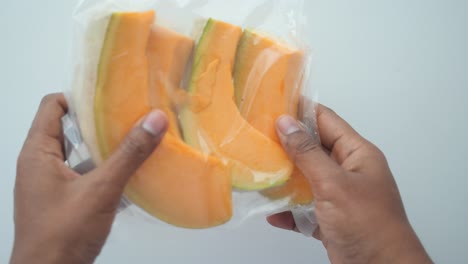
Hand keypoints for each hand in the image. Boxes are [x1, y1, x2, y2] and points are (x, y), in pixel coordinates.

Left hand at [11, 93, 167, 263]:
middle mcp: (41, 163)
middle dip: (100, 121)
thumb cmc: (64, 232)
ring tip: (138, 139)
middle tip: (132, 115)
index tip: (112, 94)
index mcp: (38, 152)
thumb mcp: (101, 189)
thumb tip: (156, 119)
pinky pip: (85, 175)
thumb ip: (129, 154)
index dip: (80, 95)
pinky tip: (132, 173)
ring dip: (106, 148)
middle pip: (69, 128)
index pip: (53, 105)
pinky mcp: (64, 201)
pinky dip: (106, 170)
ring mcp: (52, 184)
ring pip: (80, 153)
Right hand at [268, 105, 431, 262]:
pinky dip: (290, 211)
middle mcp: (348, 172)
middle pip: (313, 150)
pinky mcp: (331, 219)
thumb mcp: (333, 184)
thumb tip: (285, 123)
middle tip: (258, 137)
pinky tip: (274, 213)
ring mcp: (339, 196)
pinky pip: (305, 209)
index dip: (301, 110)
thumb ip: (307, 153)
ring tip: (261, 173)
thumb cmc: (367, 225)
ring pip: (306, 179)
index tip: (275, 104)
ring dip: (285, 179)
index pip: (327, 121)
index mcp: (357, 155)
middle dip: (287, 145)